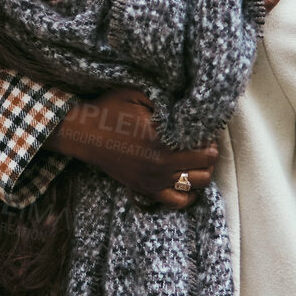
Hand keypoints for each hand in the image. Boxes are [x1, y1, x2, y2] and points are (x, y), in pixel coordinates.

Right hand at [43, 88, 218, 208]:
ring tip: (198, 158)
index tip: (204, 127)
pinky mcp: (146, 189)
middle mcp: (159, 164)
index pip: (202, 144)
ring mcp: (154, 180)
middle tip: (204, 141)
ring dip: (203, 170)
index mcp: (159, 139)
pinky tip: (189, 180)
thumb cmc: (109, 111)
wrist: (85, 135)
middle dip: (210, 151)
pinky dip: (190, 194)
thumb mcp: (136, 94)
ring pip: (197, 183)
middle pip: (206, 165)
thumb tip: (189, 104)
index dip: (208, 134)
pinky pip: (178, 202)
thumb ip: (165, 99)